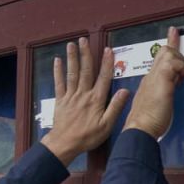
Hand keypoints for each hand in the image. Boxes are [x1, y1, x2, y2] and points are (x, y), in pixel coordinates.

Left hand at [40, 37, 129, 165]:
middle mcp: (83, 94)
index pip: (104, 77)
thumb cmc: (88, 136)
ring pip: (72, 73)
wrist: (65, 144)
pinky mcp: (60, 100)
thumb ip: (116, 107)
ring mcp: (70, 96)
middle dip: (85, 54)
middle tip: (84, 39)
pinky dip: (58, 71)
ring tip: (71, 44)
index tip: (108, 49)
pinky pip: (59, 83)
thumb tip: (126, 91)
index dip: (106, 63)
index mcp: (96, 99)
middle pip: (85, 71)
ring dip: (72, 58)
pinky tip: (57, 61)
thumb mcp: (107, 125)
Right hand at [123, 27, 183, 138]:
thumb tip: (172, 88)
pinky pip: (172, 64)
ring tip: (183, 77)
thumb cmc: (147, 122)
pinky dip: (180, 68)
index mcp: (148, 81)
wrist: (139, 128)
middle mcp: (150, 76)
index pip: (158, 58)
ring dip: (180, 61)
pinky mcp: (161, 81)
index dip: (168, 44)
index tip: (173, 33)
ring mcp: (154, 77)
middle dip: (176, 48)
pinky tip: (182, 79)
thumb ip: (162, 94)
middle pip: (163, 51)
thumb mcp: (155, 104)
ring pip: (168, 53)